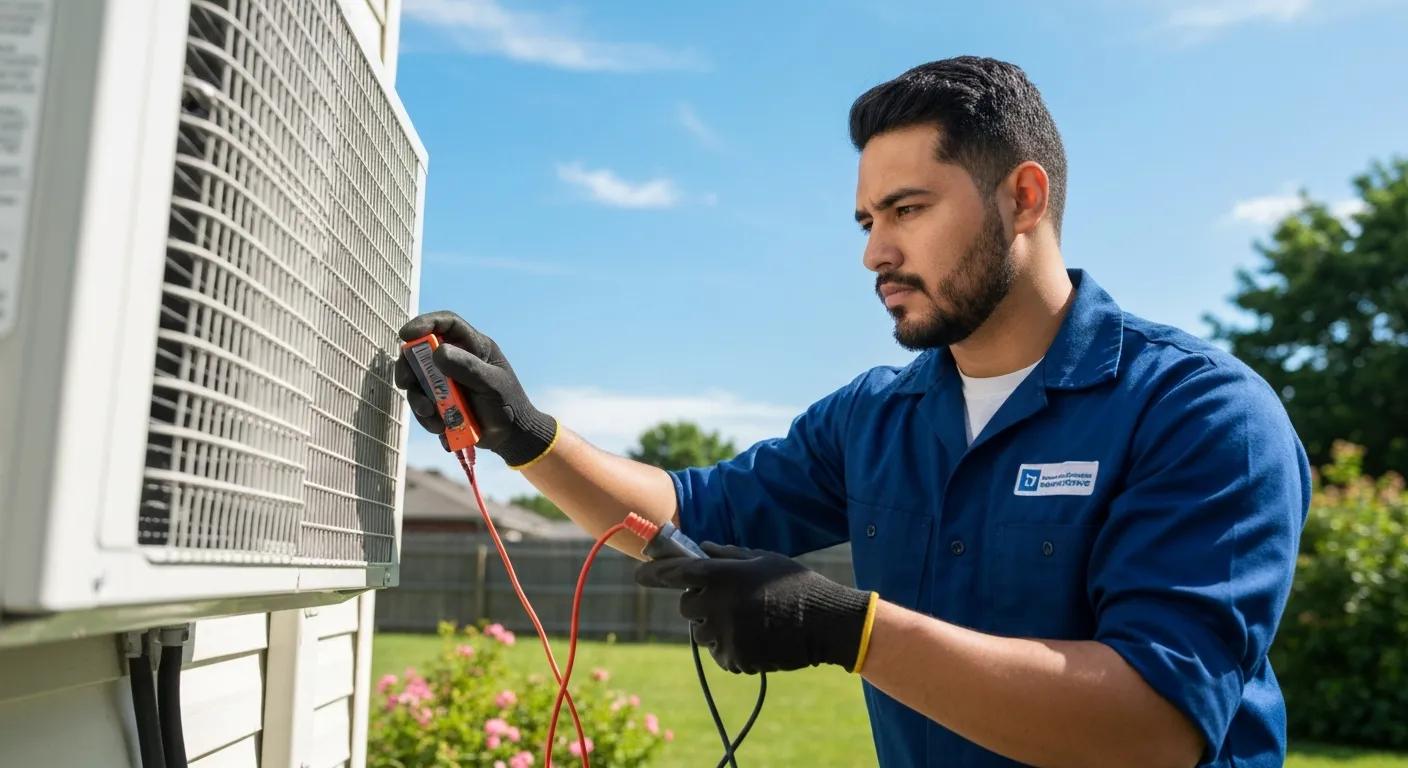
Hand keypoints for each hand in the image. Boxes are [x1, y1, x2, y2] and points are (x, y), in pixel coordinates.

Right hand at [395, 311, 557, 466]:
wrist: (509, 436)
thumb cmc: (508, 404)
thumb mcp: (491, 384)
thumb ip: (468, 367)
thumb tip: (437, 352)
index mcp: (473, 347)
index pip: (447, 324)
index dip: (425, 323)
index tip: (406, 335)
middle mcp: (455, 360)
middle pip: (420, 351)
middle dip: (408, 366)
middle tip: (405, 383)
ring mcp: (444, 381)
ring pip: (416, 381)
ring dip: (418, 399)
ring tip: (432, 416)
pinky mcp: (438, 402)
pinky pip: (421, 405)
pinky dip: (425, 417)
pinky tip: (440, 427)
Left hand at [635, 542, 874, 673]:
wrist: (826, 622)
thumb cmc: (795, 584)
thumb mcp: (763, 559)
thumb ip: (727, 555)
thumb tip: (701, 548)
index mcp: (721, 575)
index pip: (674, 573)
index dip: (653, 573)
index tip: (638, 574)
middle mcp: (717, 604)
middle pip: (686, 607)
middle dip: (698, 603)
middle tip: (726, 600)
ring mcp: (724, 634)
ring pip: (701, 632)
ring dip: (715, 626)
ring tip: (750, 620)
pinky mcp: (734, 658)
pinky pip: (718, 652)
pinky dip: (729, 646)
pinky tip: (756, 637)